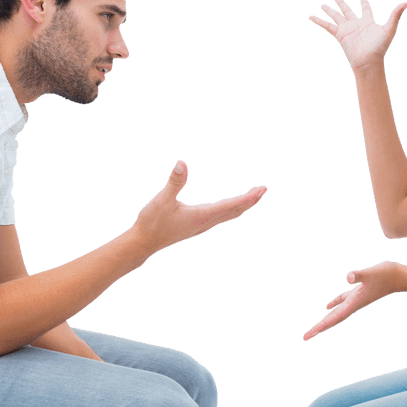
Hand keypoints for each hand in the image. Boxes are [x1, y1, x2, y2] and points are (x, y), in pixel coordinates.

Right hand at [130, 160, 266, 255]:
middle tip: (263, 191)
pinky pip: (219, 219)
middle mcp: (205, 223)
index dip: (247, 198)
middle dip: (250, 201)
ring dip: (241, 207)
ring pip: (227, 216)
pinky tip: (227, 209)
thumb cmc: (152, 222)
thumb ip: (174, 182)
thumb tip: (182, 163)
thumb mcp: (163, 199)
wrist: (143, 243)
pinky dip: (229, 211)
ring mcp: (201, 227)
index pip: (231, 205)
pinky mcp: (195, 228)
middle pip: (234, 212)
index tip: (261, 190)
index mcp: (202, 215)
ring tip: (251, 199)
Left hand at [302, 261, 404, 340]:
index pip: (334, 317)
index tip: (309, 335)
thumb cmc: (387, 274)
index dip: (321, 326)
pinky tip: (328, 305)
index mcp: (354, 302)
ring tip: (315, 328)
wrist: (401, 276)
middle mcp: (354, 304)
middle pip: (333, 319)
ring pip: (337, 312)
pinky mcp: (358, 292)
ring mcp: (356, 299)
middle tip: (306, 337)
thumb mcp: (372, 273)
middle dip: (319, 328)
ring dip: (326, 320)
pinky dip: (334, 304)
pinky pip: (342, 301)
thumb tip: (349, 277)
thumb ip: (360, 275)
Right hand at [308, 0, 406, 72]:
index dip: (364, 5)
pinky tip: (311, 16)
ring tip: (323, 4)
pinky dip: (319, 21)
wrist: (368, 61)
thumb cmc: (379, 48)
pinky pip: (327, 26)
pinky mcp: (339, 34)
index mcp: (367, 22)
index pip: (365, 10)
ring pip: (336, 16)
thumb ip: (396, 15)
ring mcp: (347, 29)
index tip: (362, 0)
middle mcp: (356, 24)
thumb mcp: (389, 29)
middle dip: (342, 4)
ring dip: (329, 10)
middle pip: (347, 11)